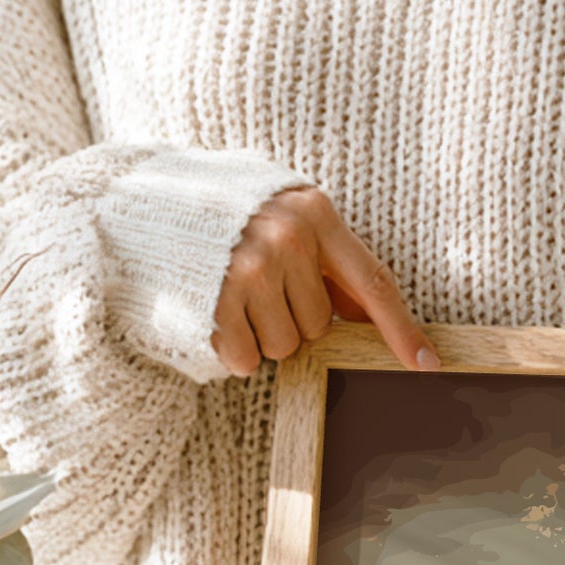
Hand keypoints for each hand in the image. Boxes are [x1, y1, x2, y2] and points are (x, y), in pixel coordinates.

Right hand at [212, 186, 438, 376]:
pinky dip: (233, 350)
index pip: (374, 282)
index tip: (427, 364)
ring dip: (261, 336)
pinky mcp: (216, 301)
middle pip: (320, 325)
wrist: (136, 200)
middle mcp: (288, 239)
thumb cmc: (220, 212)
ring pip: (285, 347)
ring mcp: (251, 270)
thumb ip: (325, 258)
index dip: (402, 329)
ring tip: (231, 296)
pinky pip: (247, 359)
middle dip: (292, 319)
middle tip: (256, 288)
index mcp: (315, 213)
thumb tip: (366, 313)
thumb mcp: (281, 215)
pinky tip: (213, 314)